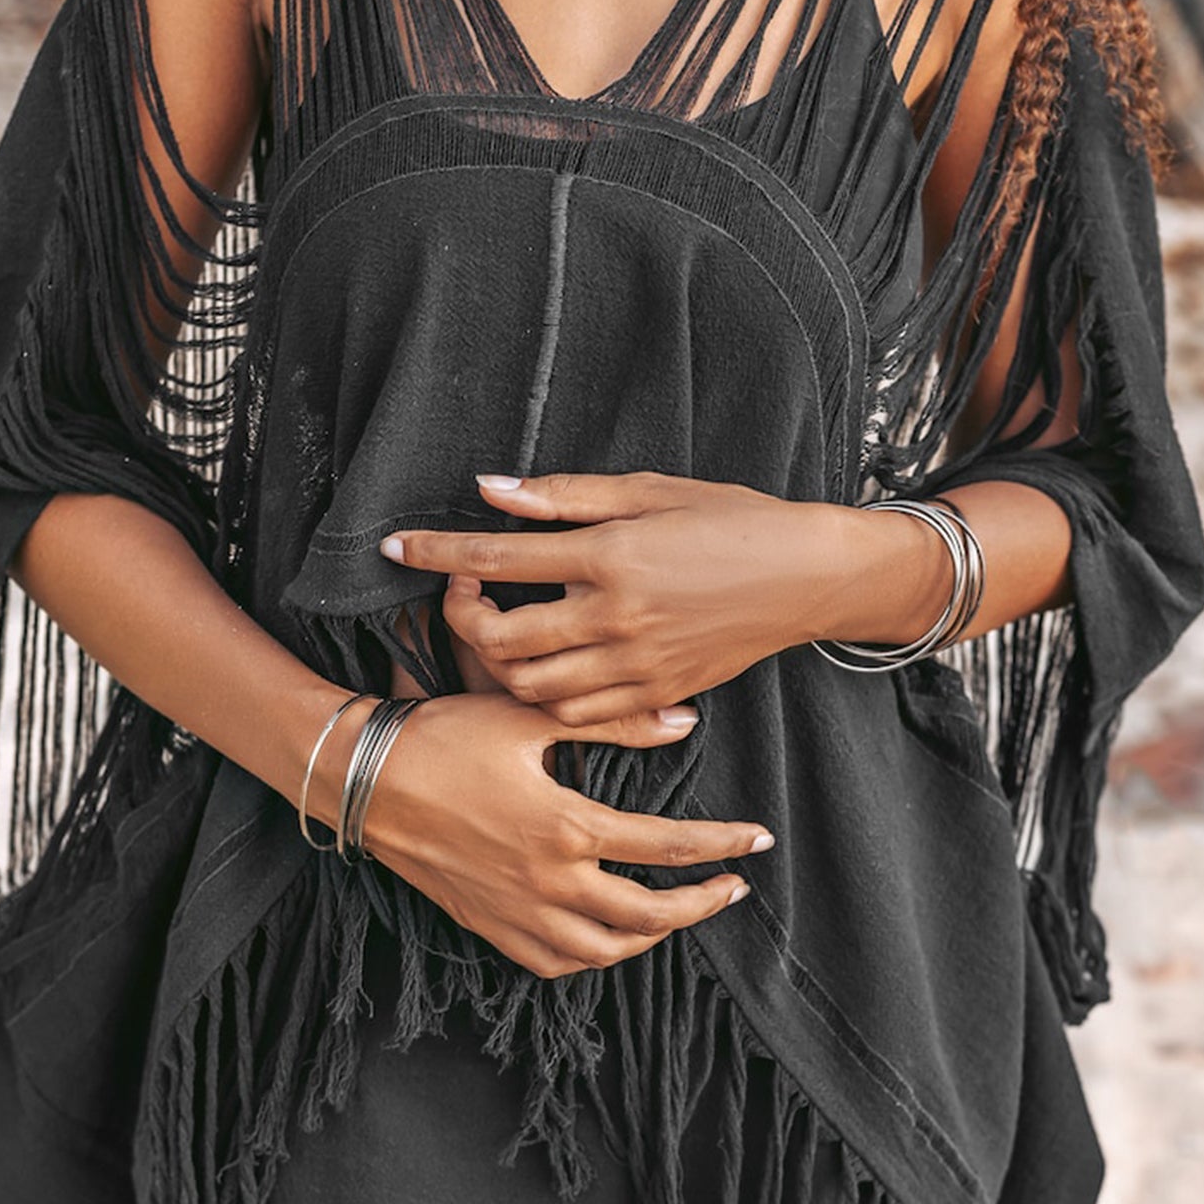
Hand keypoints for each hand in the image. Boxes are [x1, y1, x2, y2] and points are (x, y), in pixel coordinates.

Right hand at [314, 689, 774, 979]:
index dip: (722, 845)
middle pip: (650, 914)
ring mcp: (518, 912)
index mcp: (567, 826)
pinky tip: (611, 939)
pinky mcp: (489, 926)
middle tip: (732, 887)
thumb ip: (615, 723)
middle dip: (703, 903)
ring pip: (606, 951)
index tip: (757, 841)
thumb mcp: (529, 716)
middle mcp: (548, 882)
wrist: (364, 779)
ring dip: (653, 937)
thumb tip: (685, 722)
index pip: (669, 846)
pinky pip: (556, 964)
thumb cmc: (444, 736)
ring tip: (679, 913)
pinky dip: (595, 958)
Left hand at [379, 470, 865, 725]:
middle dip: (465, 618)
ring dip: (502, 663)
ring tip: (504, 630)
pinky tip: (548, 667)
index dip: (437, 551)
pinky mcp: (657, 694)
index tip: (395, 546)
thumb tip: (489, 488)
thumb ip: (564, 495)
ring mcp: (637, 663)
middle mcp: (617, 615)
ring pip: (533, 686)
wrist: (808, 578)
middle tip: (466, 593)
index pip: (499, 555)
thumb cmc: (732, 521)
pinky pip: (579, 715)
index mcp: (611, 554)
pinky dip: (548, 697)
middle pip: (502, 637)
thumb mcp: (649, 491)